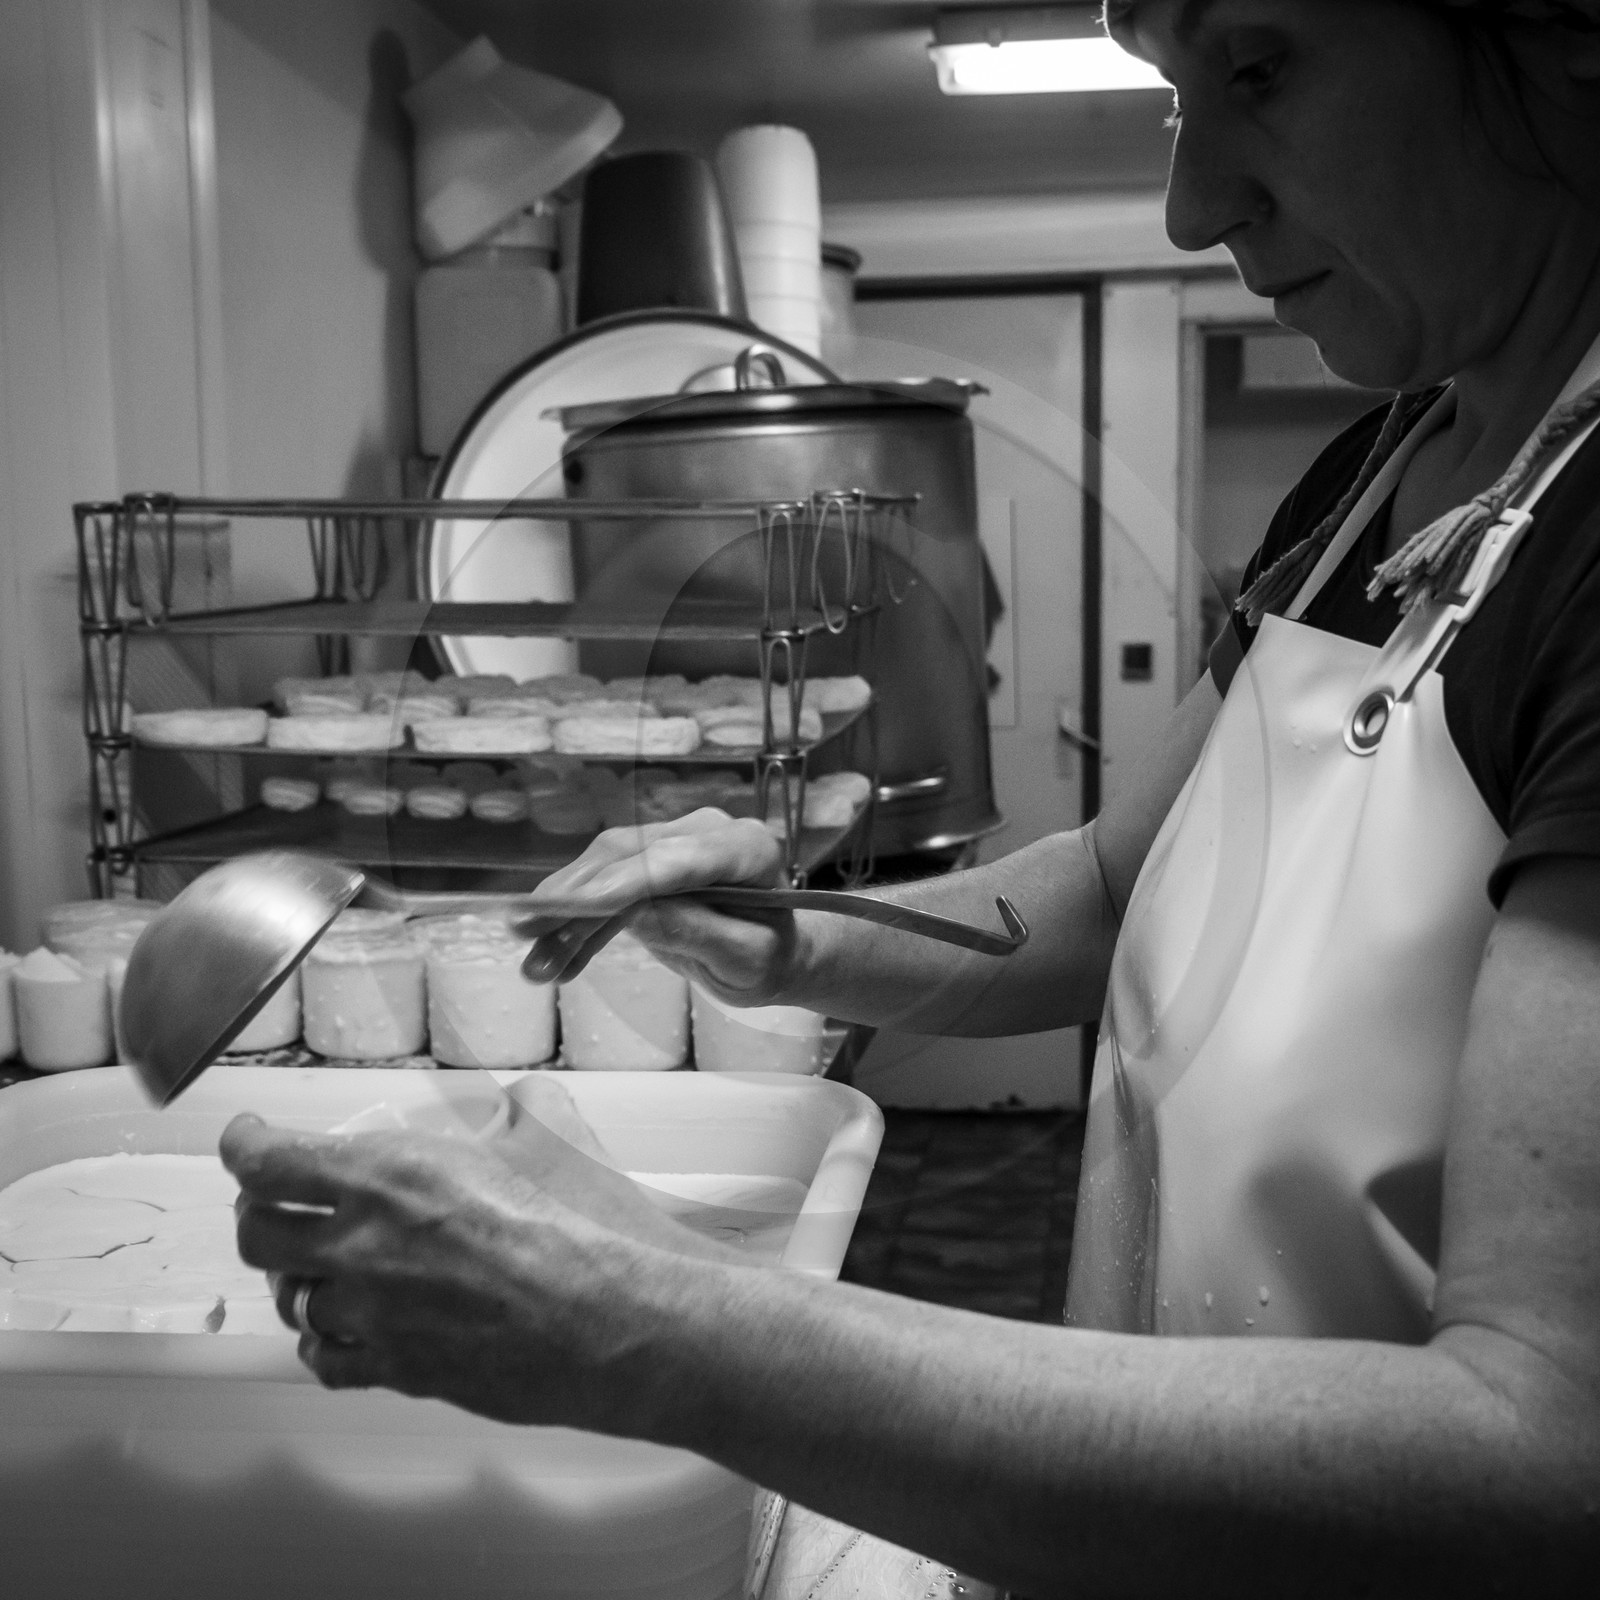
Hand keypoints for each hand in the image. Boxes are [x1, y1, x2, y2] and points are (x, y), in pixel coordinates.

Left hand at [222, 1109, 732, 1423]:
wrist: (613, 1321)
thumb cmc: (587, 1226)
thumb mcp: (552, 1134)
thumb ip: (520, 1106)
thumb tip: (519, 1096)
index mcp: (389, 1174)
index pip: (267, 1161)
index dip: (243, 1144)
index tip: (248, 1137)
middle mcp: (361, 1246)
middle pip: (255, 1235)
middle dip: (258, 1214)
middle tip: (279, 1204)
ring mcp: (373, 1315)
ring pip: (289, 1302)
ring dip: (298, 1279)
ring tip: (324, 1266)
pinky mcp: (396, 1371)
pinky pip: (325, 1360)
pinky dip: (327, 1339)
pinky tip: (350, 1326)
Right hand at [515, 808, 800, 1004]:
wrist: (775, 952)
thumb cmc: (772, 957)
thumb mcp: (747, 959)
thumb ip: (698, 933)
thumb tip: (638, 915)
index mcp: (745, 847)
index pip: (675, 860)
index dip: (622, 881)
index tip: (576, 904)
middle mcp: (704, 831)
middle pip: (627, 857)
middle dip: (573, 900)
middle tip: (524, 932)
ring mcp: (673, 842)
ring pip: (604, 870)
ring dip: (562, 917)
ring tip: (533, 967)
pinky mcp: (647, 862)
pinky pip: (603, 888)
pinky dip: (575, 925)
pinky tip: (551, 958)